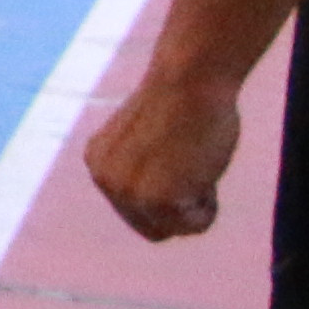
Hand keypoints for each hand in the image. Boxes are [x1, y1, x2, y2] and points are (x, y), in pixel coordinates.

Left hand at [86, 68, 239, 242]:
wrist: (190, 79)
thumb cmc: (185, 102)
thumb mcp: (147, 142)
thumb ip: (144, 170)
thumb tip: (159, 194)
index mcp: (98, 163)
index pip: (136, 210)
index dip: (170, 194)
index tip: (179, 160)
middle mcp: (104, 180)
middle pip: (153, 228)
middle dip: (180, 208)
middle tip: (191, 166)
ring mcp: (127, 192)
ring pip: (176, 229)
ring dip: (197, 205)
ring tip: (195, 163)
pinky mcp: (155, 200)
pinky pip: (196, 225)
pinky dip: (209, 205)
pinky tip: (202, 169)